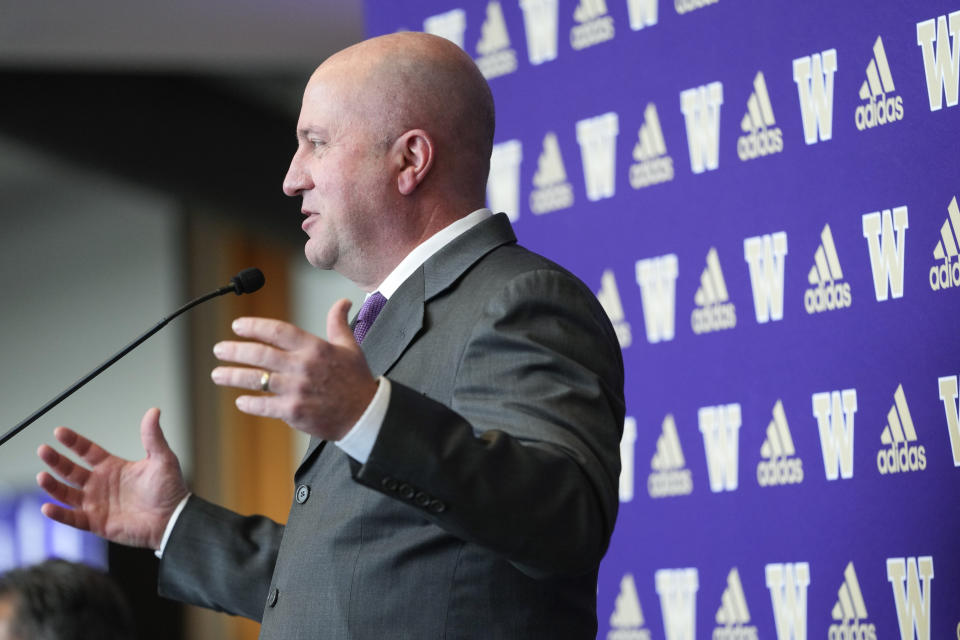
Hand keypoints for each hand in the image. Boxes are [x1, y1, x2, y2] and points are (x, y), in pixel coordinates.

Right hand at [36, 408, 188, 549]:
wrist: (174, 519)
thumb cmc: (170, 489)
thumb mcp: (162, 459)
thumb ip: (153, 436)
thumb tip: (154, 411)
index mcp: (113, 467)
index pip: (87, 451)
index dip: (73, 442)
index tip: (59, 431)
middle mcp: (100, 484)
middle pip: (71, 470)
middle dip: (56, 461)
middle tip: (43, 450)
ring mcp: (97, 504)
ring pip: (67, 494)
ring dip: (53, 486)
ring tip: (42, 476)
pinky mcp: (96, 523)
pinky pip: (72, 518)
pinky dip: (59, 514)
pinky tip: (47, 506)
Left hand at [211, 298, 377, 439]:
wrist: (365, 414)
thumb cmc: (356, 381)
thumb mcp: (350, 347)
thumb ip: (338, 323)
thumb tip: (342, 302)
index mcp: (315, 348)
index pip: (277, 331)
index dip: (254, 327)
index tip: (237, 326)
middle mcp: (303, 366)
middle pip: (260, 354)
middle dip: (235, 350)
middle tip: (219, 349)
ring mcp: (297, 389)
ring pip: (257, 379)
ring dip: (233, 376)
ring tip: (217, 374)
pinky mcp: (294, 411)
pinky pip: (265, 406)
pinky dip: (250, 403)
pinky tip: (240, 400)